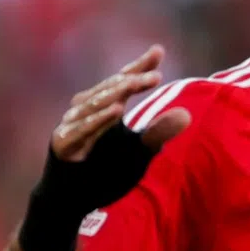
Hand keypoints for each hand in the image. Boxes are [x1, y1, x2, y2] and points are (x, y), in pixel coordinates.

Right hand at [51, 46, 185, 159]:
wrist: (73, 200)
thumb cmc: (106, 168)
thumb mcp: (140, 150)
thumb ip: (159, 131)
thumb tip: (187, 114)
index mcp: (105, 106)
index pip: (123, 81)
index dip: (139, 66)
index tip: (158, 50)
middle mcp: (86, 109)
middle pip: (112, 89)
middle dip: (134, 79)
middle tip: (156, 75)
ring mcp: (71, 125)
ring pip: (95, 104)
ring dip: (116, 93)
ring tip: (137, 82)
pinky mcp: (62, 143)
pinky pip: (82, 129)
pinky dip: (97, 120)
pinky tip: (116, 110)